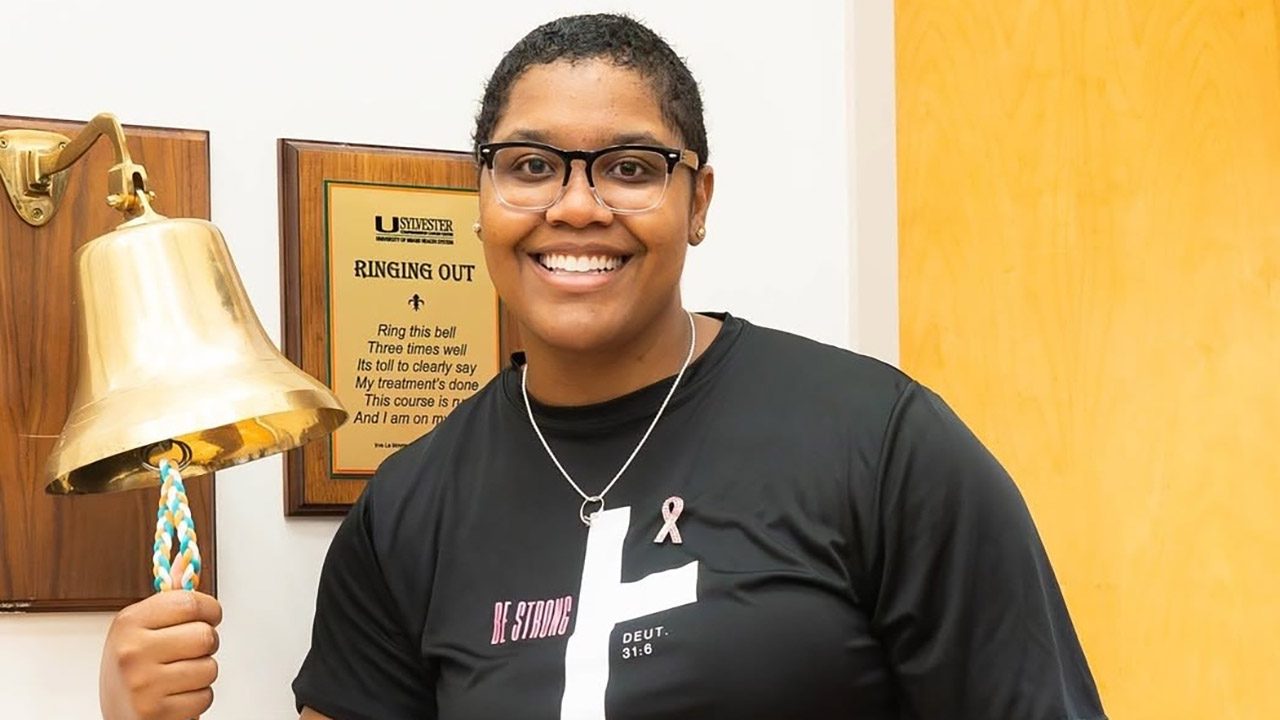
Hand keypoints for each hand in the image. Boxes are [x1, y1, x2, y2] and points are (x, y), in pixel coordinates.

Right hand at [99, 590, 221, 719]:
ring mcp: (143, 684)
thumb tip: (185, 562)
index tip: (209, 615)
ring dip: (203, 674)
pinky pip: (205, 697)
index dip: (210, 610)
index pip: (190, 602)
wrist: (120, 716)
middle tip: (190, 651)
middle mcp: (132, 651)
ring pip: (209, 668)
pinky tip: (176, 697)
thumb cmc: (136, 668)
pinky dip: (197, 698)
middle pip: (205, 636)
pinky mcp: (155, 712)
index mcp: (129, 622)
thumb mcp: (142, 629)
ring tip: (180, 677)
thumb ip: (169, 600)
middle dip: (207, 645)